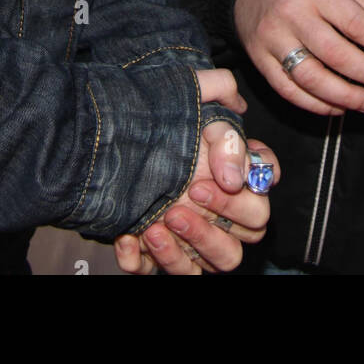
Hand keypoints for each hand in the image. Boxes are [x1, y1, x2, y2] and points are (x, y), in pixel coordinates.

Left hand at [114, 68, 278, 273]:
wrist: (99, 137)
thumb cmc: (152, 119)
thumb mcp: (184, 95)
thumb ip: (217, 92)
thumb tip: (237, 138)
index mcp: (232, 170)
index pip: (265, 182)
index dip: (255, 182)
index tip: (224, 177)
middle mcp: (221, 208)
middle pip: (253, 229)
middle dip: (224, 215)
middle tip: (190, 193)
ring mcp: (193, 234)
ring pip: (221, 261)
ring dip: (193, 246)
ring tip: (158, 224)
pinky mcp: (160, 256)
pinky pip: (166, 272)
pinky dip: (149, 261)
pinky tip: (129, 239)